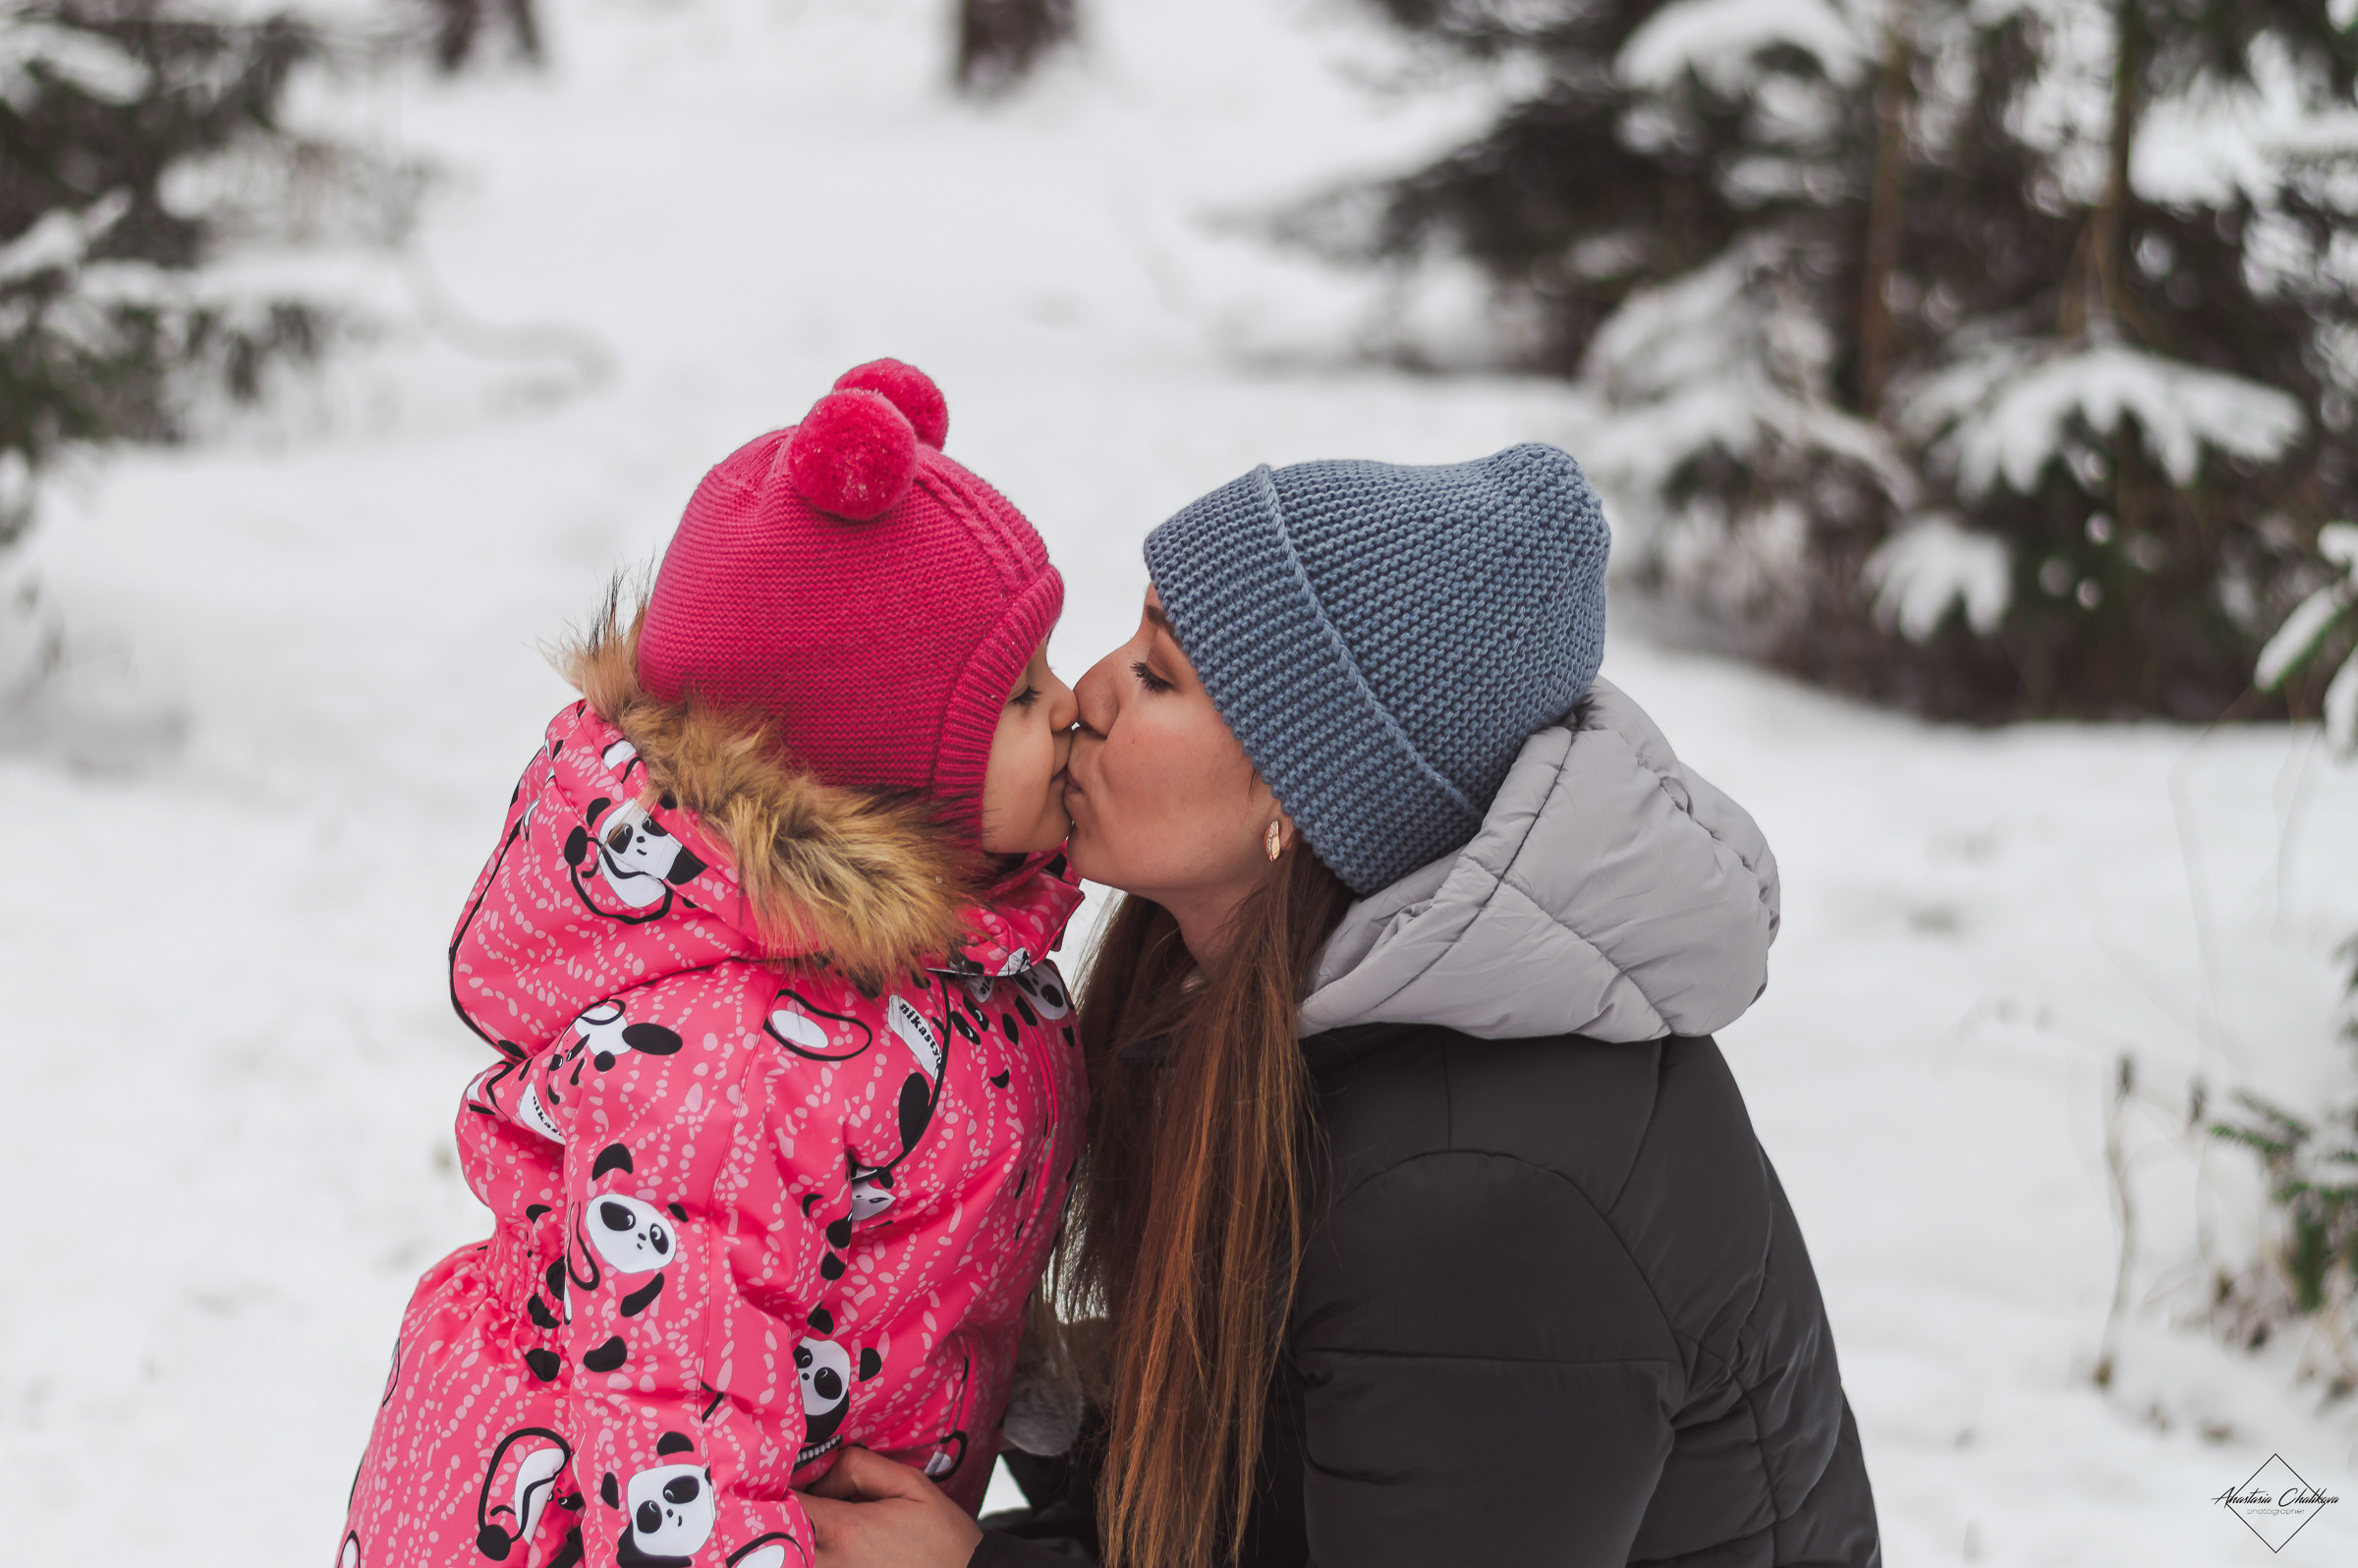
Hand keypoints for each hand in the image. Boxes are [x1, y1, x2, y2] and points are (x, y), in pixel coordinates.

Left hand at [800, 1446, 984, 1567]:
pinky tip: (841, 1540)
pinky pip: (813, 1565)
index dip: (781, 1485)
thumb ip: (860, 1467)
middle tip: (802, 1490)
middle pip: (785, 1530)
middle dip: (787, 1508)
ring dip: (800, 1532)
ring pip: (795, 1552)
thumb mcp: (910, 1484)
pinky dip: (814, 1551)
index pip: (789, 1504)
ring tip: (827, 1513)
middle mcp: (831, 1563)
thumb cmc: (942, 1536)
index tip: (785, 1472)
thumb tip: (823, 1470)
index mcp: (847, 1530)